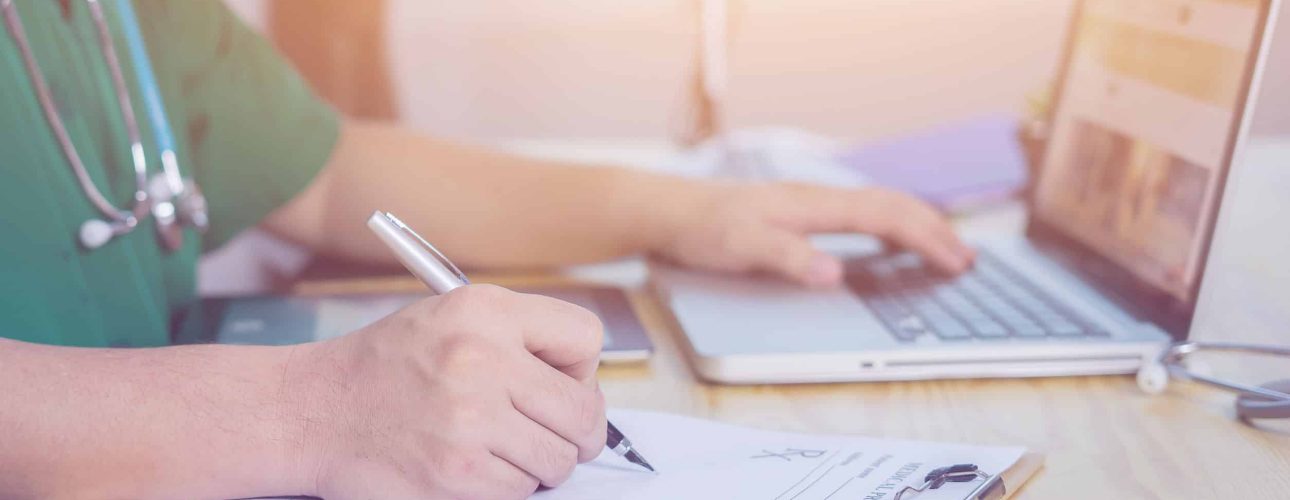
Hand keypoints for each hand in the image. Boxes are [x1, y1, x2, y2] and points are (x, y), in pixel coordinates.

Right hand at [293, 285, 606, 499]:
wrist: (313, 411)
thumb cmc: (386, 367)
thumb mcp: (452, 319)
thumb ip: (520, 338)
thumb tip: (586, 385)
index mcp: (484, 312)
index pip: (586, 338)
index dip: (584, 369)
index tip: (566, 384)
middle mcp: (481, 359)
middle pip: (584, 411)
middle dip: (578, 431)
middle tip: (556, 434)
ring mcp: (470, 420)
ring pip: (558, 459)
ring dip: (539, 463)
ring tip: (501, 446)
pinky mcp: (458, 473)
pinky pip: (520, 490)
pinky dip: (506, 486)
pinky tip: (474, 464)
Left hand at [656, 182, 974, 286]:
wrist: (669, 209)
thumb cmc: (703, 228)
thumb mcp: (742, 248)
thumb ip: (788, 259)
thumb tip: (835, 272)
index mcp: (812, 205)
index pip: (884, 216)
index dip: (925, 238)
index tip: (957, 261)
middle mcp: (817, 198)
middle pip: (891, 206)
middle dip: (934, 230)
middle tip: (968, 260)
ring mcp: (810, 203)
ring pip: (878, 206)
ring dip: (916, 224)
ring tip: (946, 247)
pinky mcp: (800, 212)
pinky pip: (860, 213)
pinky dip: (890, 225)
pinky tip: (891, 241)